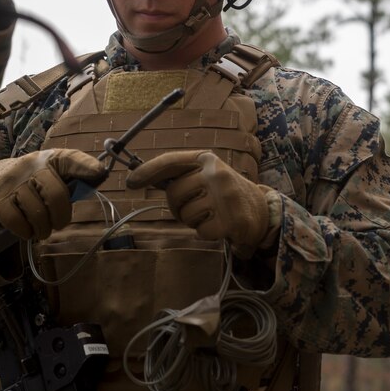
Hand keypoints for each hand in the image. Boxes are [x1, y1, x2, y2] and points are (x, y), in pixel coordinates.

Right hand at [0, 149, 106, 239]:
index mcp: (50, 159)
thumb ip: (73, 178)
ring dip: (43, 229)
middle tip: (58, 224)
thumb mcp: (51, 175)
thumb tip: (101, 175)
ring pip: (37, 213)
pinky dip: (26, 232)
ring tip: (41, 229)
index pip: (70, 159)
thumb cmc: (31, 181)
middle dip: (61, 217)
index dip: (86, 166)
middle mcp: (31, 166)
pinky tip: (27, 229)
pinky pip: (18, 222)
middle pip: (56, 195)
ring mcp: (11, 182)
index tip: (99, 172)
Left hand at [126, 150, 277, 257]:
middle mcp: (216, 173)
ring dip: (192, 220)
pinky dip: (205, 232)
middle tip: (194, 206)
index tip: (130, 182)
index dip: (147, 171)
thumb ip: (178, 175)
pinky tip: (218, 225)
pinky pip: (200, 230)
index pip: (171, 161)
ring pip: (186, 214)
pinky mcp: (232, 219)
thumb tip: (137, 177)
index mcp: (206, 159)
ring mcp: (225, 196)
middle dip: (177, 205)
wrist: (259, 209)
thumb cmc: (221, 192)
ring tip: (209, 214)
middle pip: (174, 192)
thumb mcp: (203, 175)